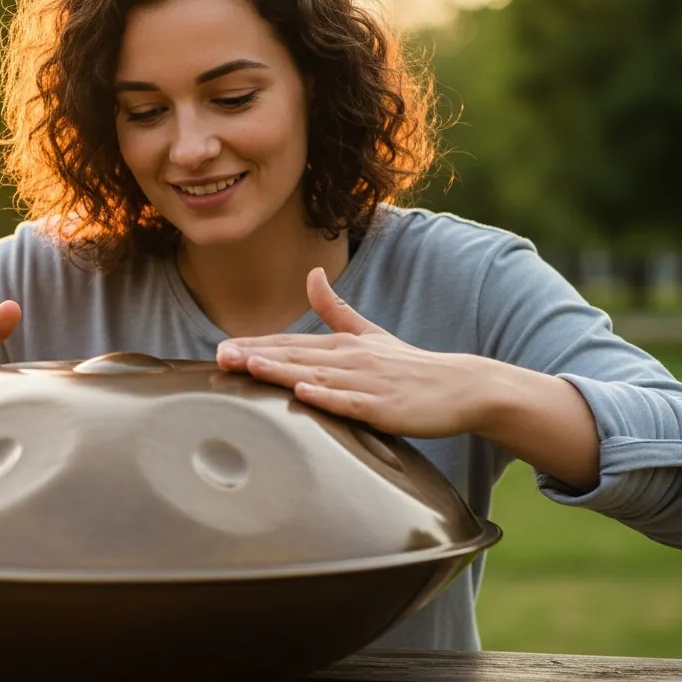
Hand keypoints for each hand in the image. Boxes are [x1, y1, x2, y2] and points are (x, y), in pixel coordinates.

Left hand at [215, 269, 483, 438]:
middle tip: (220, 358)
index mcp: (343, 345)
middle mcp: (350, 359)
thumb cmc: (411, 366)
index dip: (255, 346)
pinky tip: (304, 393)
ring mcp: (366, 383)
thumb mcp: (370, 333)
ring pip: (316, 376)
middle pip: (296, 358)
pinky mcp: (384, 407)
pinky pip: (350, 403)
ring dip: (282, 371)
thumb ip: (336, 309)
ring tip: (249, 366)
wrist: (462, 387)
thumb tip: (311, 273)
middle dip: (255, 357)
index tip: (221, 349)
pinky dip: (327, 397)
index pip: (290, 345)